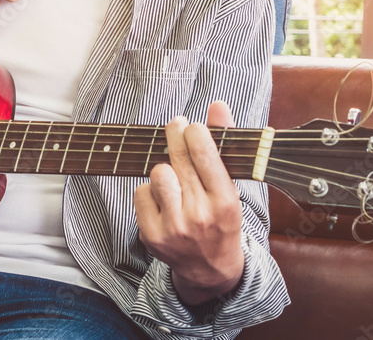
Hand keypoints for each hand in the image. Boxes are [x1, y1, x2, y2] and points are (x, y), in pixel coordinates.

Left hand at [134, 101, 244, 305]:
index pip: (204, 153)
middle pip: (177, 159)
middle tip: (175, 125)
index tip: (191, 126)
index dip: (194, 131)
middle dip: (174, 135)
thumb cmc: (221, 217)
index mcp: (225, 201)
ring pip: (157, 173)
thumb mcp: (231, 185)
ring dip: (163, 169)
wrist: (210, 269)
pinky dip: (149, 191)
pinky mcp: (152, 235)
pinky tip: (163, 199)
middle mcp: (200, 214)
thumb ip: (224, 143)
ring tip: (174, 176)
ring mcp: (174, 227)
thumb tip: (218, 104)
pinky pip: (141, 192)